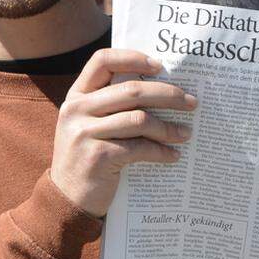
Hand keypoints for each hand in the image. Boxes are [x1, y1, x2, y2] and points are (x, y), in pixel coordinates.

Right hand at [51, 49, 195, 217]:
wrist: (66, 200)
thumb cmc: (86, 158)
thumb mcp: (87, 126)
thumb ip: (110, 106)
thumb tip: (159, 90)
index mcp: (76, 96)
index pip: (102, 61)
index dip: (132, 58)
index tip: (160, 66)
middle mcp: (76, 110)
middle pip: (131, 90)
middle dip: (168, 94)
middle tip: (191, 102)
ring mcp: (84, 133)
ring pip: (139, 119)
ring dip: (168, 127)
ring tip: (186, 133)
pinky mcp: (98, 156)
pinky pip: (139, 147)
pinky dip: (161, 151)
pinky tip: (173, 155)